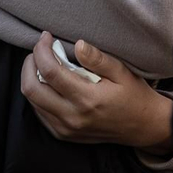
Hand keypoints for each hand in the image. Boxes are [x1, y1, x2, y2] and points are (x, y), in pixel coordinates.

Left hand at [19, 32, 172, 154]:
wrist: (143, 127)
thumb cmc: (134, 95)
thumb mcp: (122, 72)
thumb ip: (98, 59)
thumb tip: (78, 44)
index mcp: (87, 99)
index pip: (50, 73)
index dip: (42, 51)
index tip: (46, 37)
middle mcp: (72, 117)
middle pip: (32, 89)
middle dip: (29, 64)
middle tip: (39, 50)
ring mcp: (66, 129)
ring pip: (32, 102)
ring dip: (31, 79)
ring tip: (43, 63)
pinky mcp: (64, 135)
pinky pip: (39, 113)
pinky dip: (38, 95)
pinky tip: (48, 83)